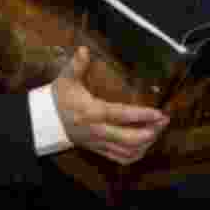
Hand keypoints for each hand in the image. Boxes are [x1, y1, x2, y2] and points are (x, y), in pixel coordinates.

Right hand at [52, 47, 169, 164]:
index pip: (120, 115)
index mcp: (92, 112)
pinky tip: (145, 144)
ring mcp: (99, 143)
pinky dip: (136, 154)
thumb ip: (76, 65)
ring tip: (157, 130)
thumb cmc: (59, 98)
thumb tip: (83, 50)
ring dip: (146, 144)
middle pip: (129, 139)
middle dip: (150, 132)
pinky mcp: (99, 150)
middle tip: (164, 121)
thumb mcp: (66, 80)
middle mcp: (98, 131)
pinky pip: (121, 158)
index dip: (141, 115)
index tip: (158, 113)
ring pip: (127, 152)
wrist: (46, 122)